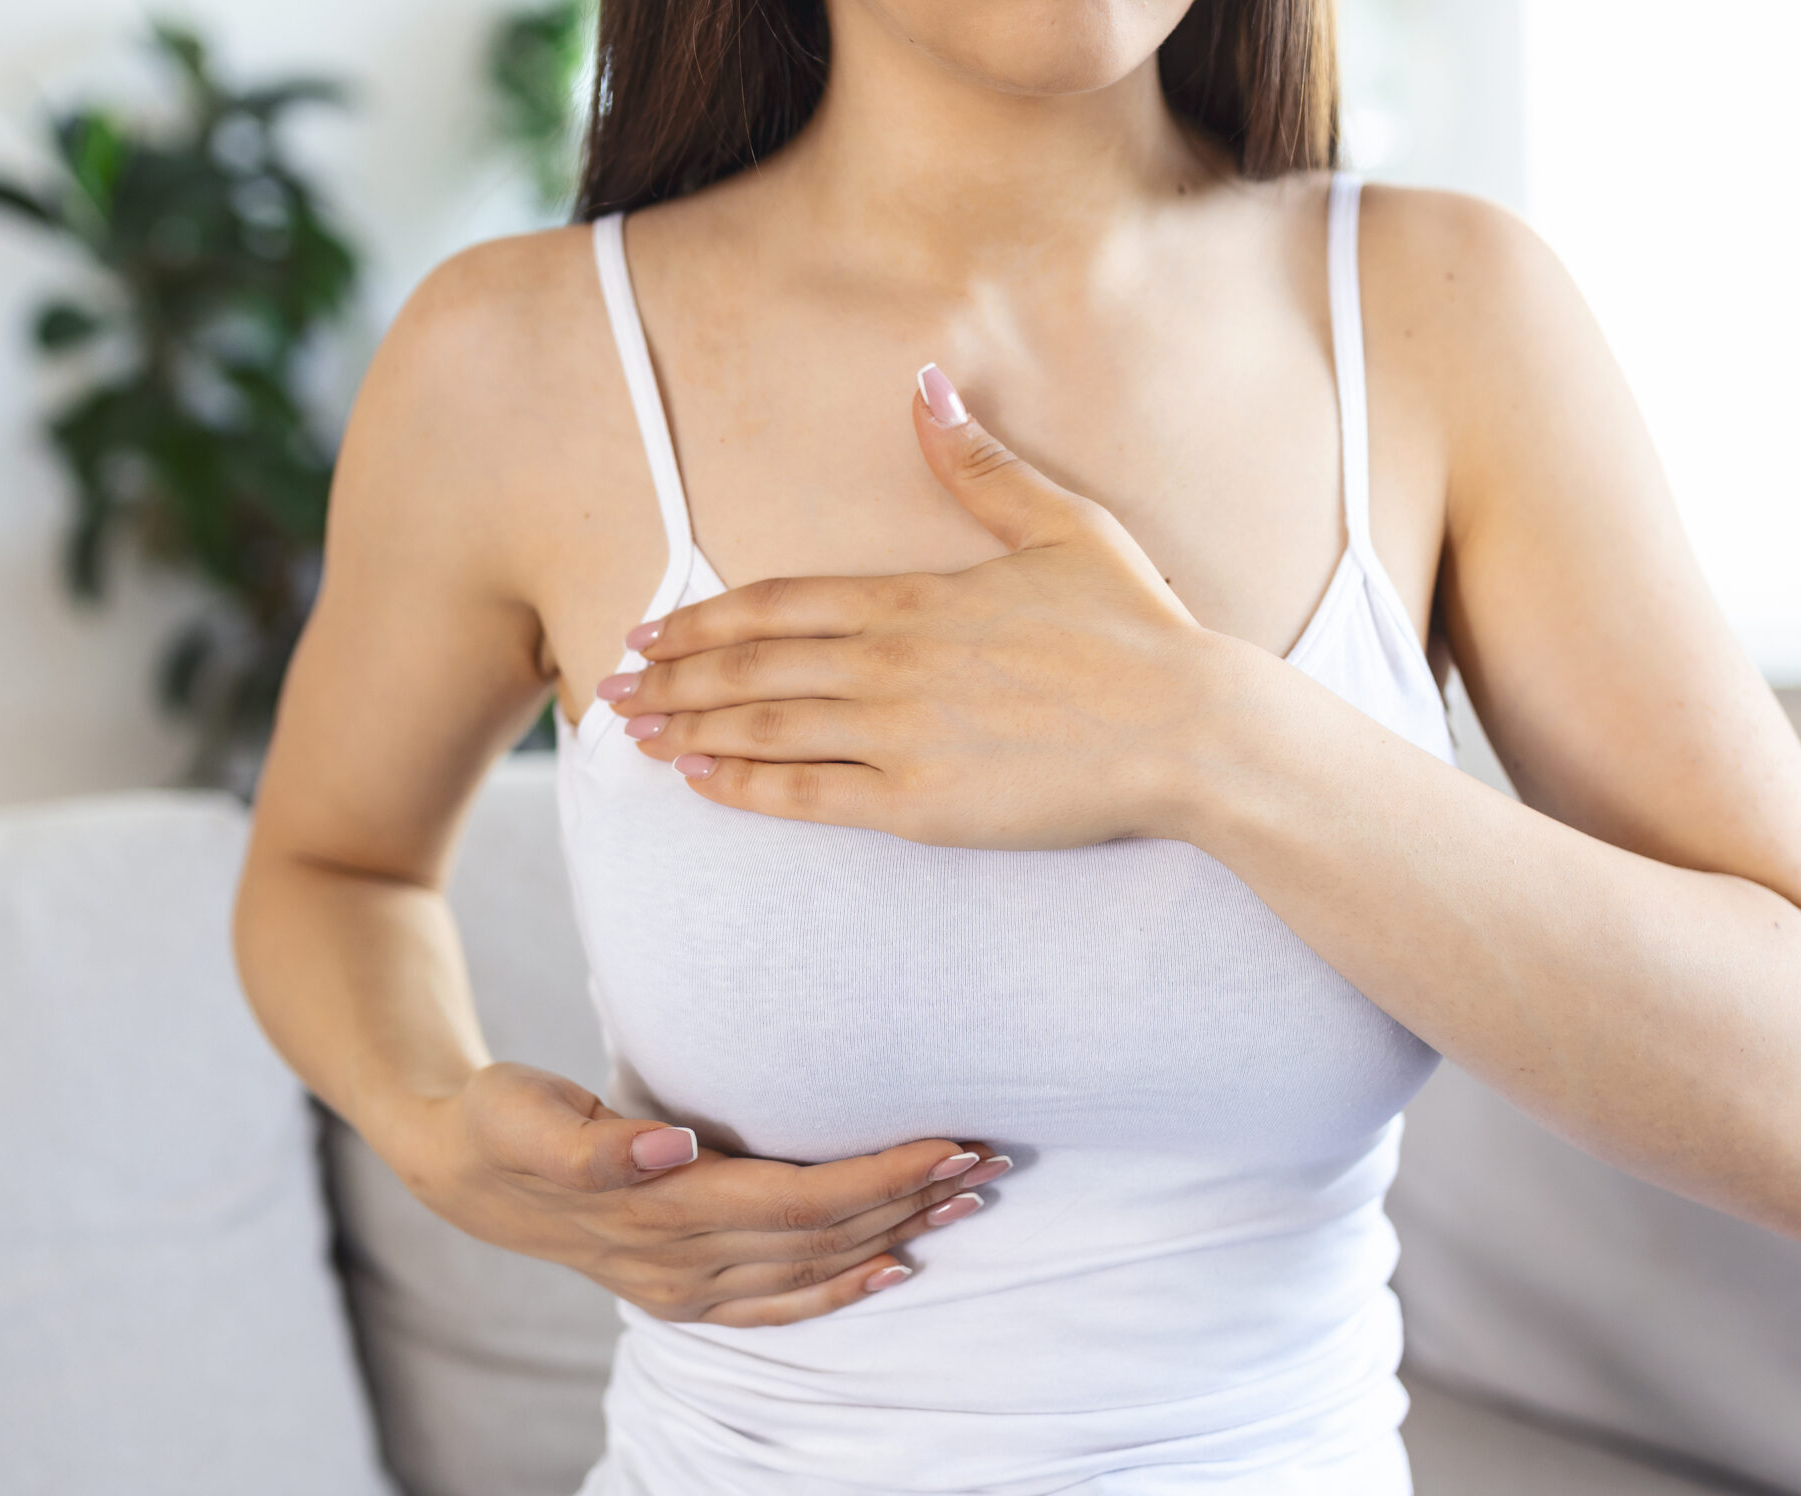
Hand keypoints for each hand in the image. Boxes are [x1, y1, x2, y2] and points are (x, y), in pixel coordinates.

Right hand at [402, 1061, 1008, 1327]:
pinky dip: (844, 1290)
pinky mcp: (685, 1295)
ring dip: (898, 1236)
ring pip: (815, 1269)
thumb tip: (668, 1145)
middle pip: (824, 1237)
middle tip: (993, 1161)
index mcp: (658, 1214)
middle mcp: (681, 1264)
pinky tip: (897, 1269)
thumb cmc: (501, 1122)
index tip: (948, 1144)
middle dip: (912, 1201)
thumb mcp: (524, 1115)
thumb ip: (595, 1141)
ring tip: (972, 1200)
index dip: (878, 1177)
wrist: (457, 1173)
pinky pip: (781, 1305)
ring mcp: (685, 1289)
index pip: (797, 1201)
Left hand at [601, 363, 1239, 849]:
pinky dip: (743, 787)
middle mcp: (888, 664)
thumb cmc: (1136, 629)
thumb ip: (978, 466)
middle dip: (671, 676)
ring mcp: (898, 737)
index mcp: (914, 598)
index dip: (706, 619)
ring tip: (632, 736)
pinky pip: (807, 795)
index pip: (778, 604)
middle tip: (611, 687)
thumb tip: (924, 386)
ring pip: (762, 728)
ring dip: (688, 728)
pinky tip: (699, 782)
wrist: (1188, 727)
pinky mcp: (919, 805)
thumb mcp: (1063, 525)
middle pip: (750, 667)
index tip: (654, 628)